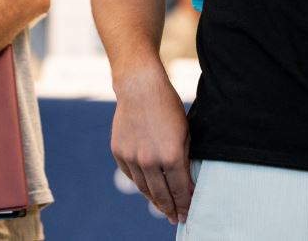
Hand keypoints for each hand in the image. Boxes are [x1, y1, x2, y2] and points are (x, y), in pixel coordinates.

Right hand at [111, 66, 191, 223]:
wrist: (140, 88)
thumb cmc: (168, 106)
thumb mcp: (184, 131)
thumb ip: (184, 157)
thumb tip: (185, 180)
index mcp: (171, 155)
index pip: (179, 189)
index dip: (185, 203)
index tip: (188, 213)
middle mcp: (150, 161)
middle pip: (161, 194)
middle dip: (170, 209)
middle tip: (177, 218)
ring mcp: (132, 158)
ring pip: (144, 188)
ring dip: (154, 200)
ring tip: (163, 207)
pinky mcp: (119, 153)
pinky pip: (131, 175)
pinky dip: (140, 183)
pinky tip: (148, 188)